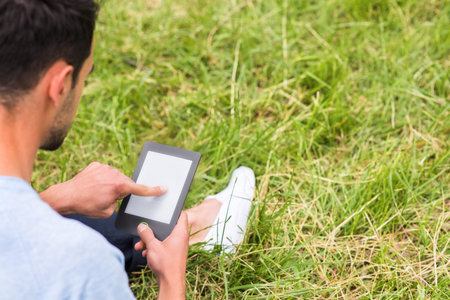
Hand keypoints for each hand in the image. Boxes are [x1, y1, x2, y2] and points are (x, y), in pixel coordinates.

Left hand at [40, 162, 166, 216]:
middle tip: (106, 198)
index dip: (154, 190)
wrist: (66, 196)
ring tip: (96, 192)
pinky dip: (102, 179)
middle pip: (126, 183)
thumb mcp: (108, 211)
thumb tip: (118, 195)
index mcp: (120, 186)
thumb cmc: (86, 206)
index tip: (164, 188)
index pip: (141, 189)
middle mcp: (115, 174)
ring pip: (116, 177)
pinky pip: (106, 172)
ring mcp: (106, 168)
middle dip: (120, 191)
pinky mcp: (97, 165)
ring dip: (111, 184)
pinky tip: (92, 185)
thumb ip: (119, 202)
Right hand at [135, 212, 188, 299]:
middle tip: (145, 231)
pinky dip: (155, 247)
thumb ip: (146, 234)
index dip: (175, 210)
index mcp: (180, 232)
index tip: (166, 208)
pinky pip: (163, 246)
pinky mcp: (173, 254)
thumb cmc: (166, 264)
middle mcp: (181, 238)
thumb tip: (142, 226)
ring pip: (163, 238)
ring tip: (141, 245)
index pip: (182, 215)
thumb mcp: (153, 245)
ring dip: (151, 240)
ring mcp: (177, 246)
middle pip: (168, 227)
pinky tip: (146, 252)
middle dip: (154, 230)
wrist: (170, 282)